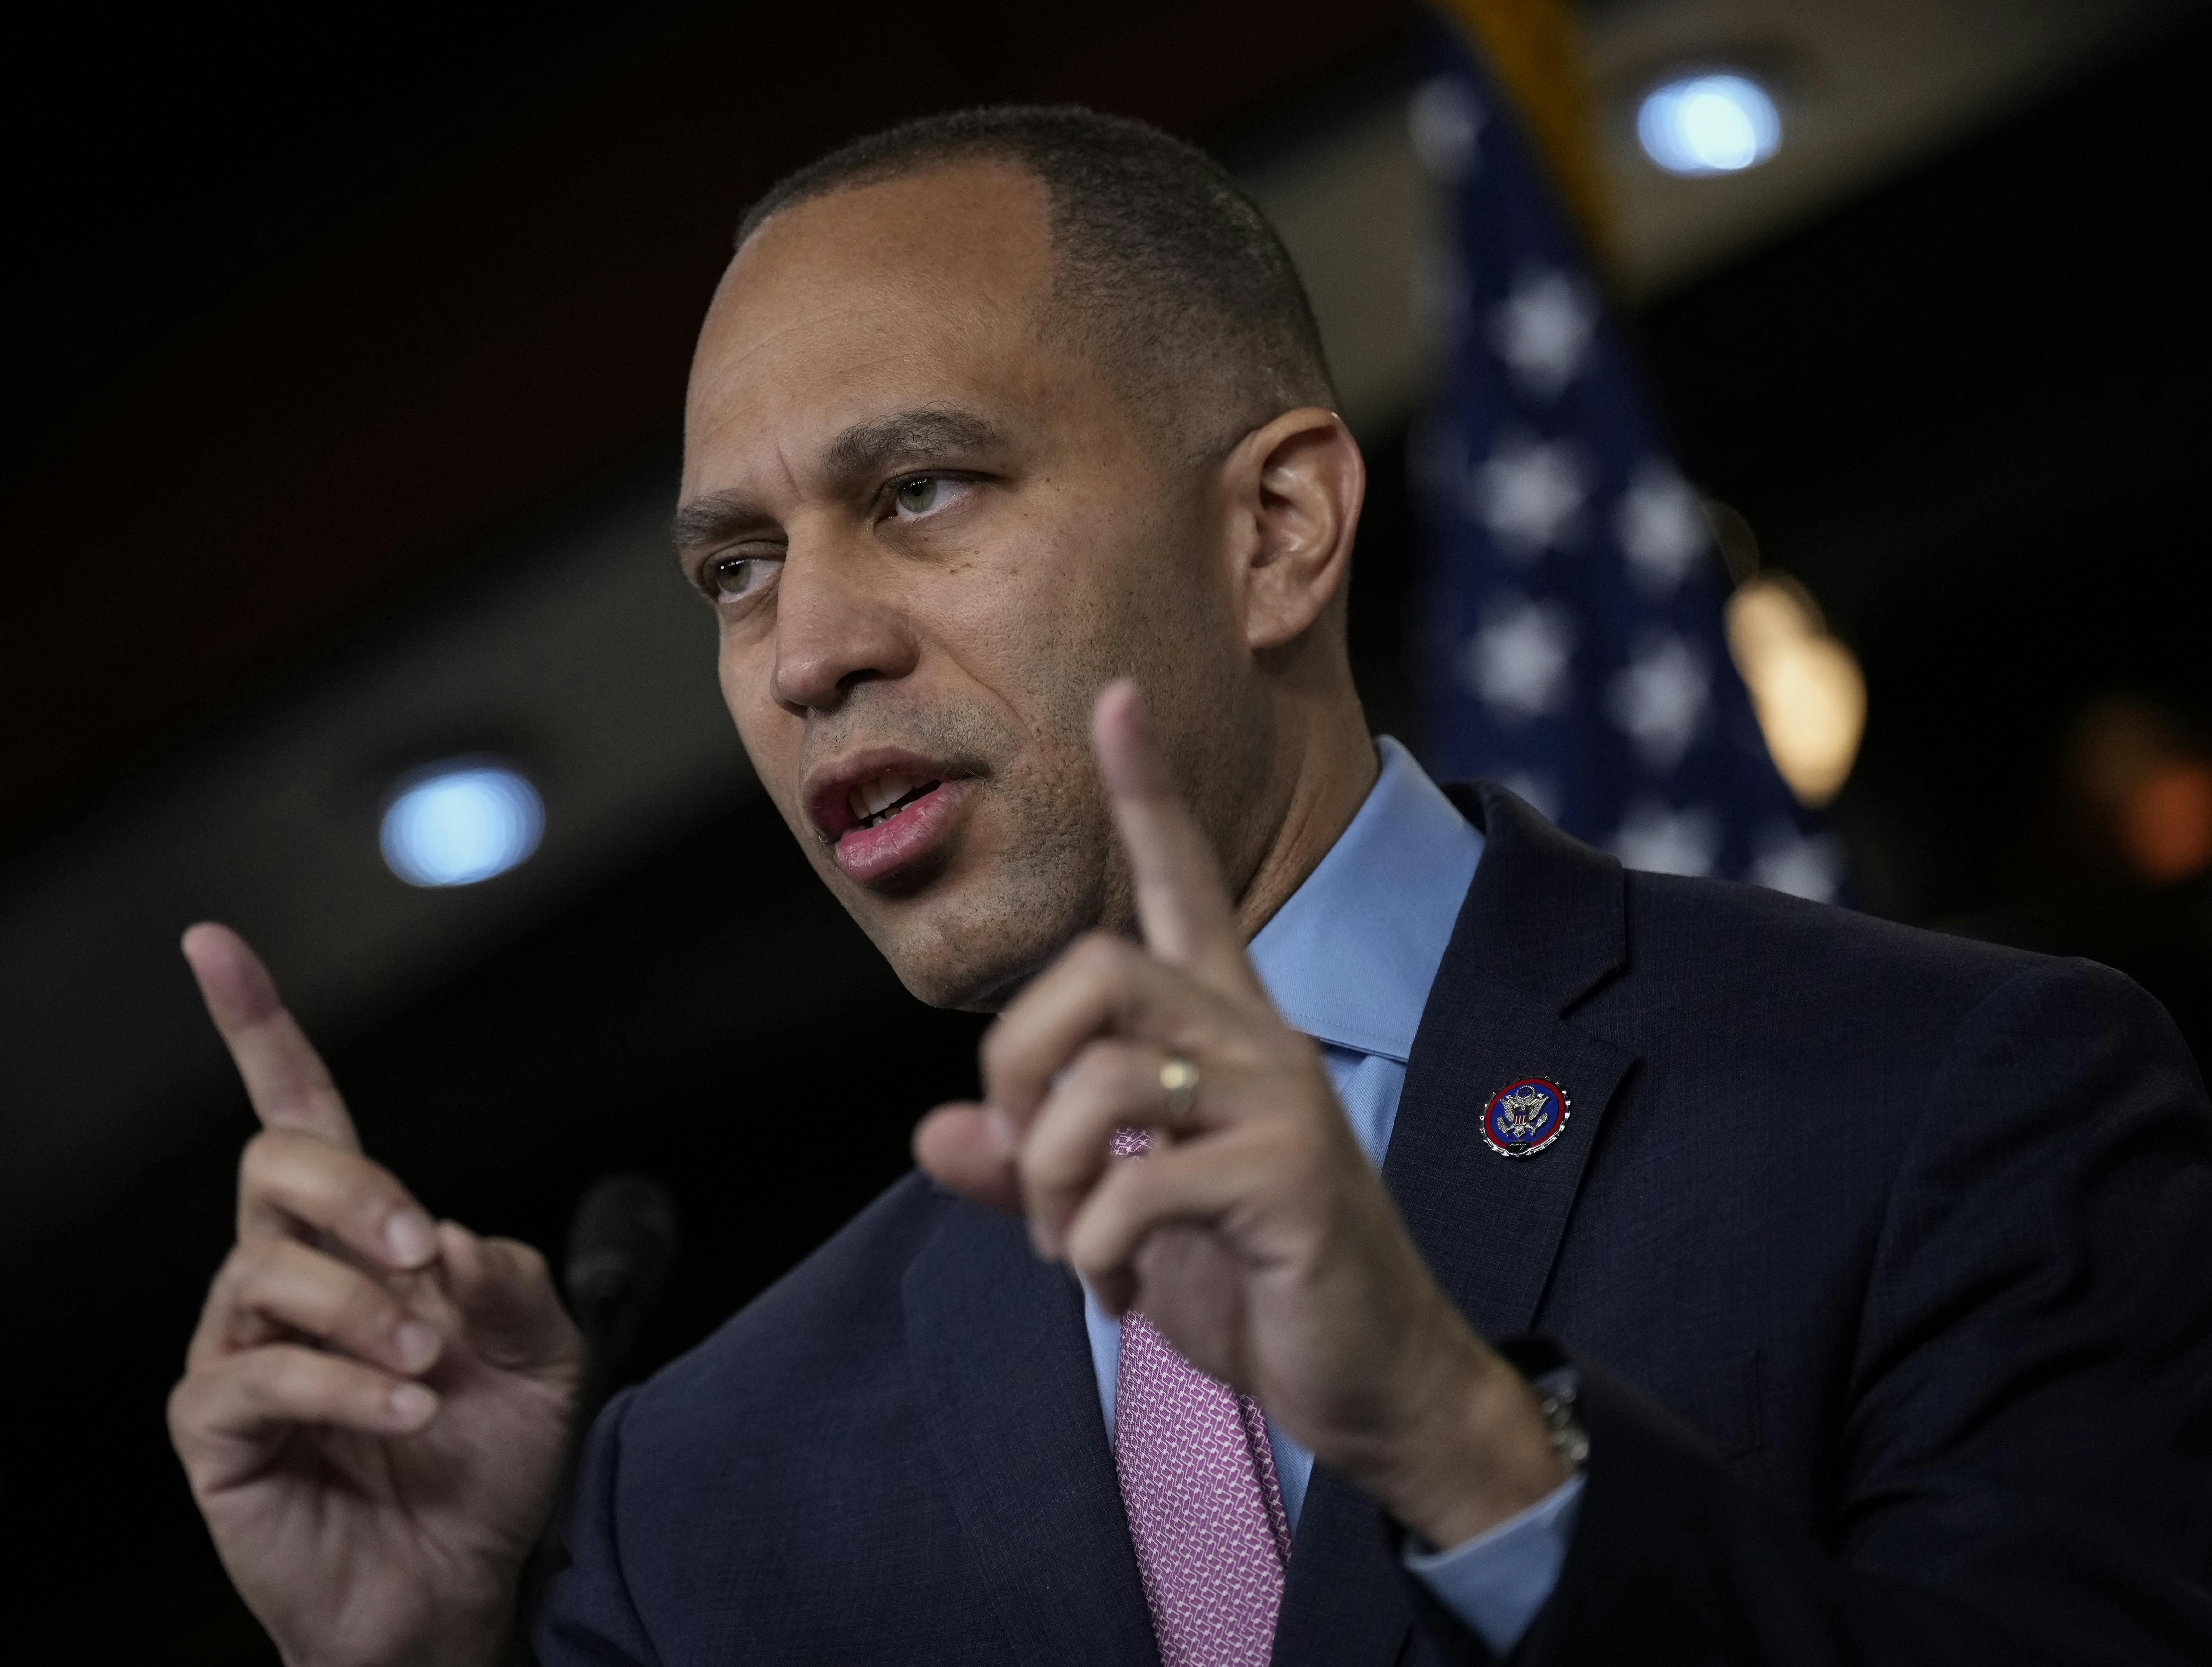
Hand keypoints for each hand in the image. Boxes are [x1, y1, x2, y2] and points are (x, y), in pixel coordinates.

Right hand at [165, 925, 582, 1666]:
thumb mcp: (544, 1356)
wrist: (457, 1581)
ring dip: (367, 1314)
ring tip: (429, 1370)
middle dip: (354, 1190)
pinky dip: (345, 1388)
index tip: (214, 945)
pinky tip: (404, 1413)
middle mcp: (282, 1278)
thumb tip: (452, 1235)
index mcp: (354, 1240)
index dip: (254, 1025)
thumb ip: (514, 1279)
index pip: (294, 1111)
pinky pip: (260, 1376)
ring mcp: (240, 1350)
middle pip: (275, 1166)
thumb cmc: (487, 1462)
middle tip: (421, 1254)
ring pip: (271, 1273)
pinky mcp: (216, 1426)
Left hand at [914, 682, 1568, 1547]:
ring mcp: (1282, 1106)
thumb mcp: (1123, 1218)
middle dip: (1019, 1062)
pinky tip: (1117, 1290)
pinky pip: (1140, 1186)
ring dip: (1055, 1181)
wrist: (1372, 1378)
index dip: (1148, 793)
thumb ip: (1033, 1171)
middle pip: (1099, 970)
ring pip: (1106, 1081)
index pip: (1185, 884)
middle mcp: (1257, 1043)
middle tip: (1024, 1155)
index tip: (1115, 697)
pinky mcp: (1291, 1180)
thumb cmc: (1249, 1283)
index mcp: (1223, 1034)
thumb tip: (935, 1133)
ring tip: (1075, 1249)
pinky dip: (1096, 1251)